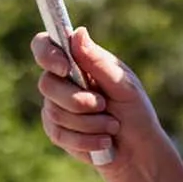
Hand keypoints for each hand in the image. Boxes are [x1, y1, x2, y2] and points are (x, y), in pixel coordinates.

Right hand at [32, 28, 159, 168]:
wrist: (138, 149)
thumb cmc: (135, 111)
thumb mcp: (123, 84)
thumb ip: (98, 61)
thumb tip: (78, 32)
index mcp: (77, 61)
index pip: (44, 45)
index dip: (47, 54)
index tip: (65, 68)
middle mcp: (62, 81)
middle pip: (47, 83)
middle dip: (77, 100)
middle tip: (104, 106)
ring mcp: (55, 106)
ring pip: (55, 112)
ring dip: (89, 123)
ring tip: (112, 126)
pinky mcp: (56, 131)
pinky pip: (59, 135)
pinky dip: (86, 140)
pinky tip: (104, 142)